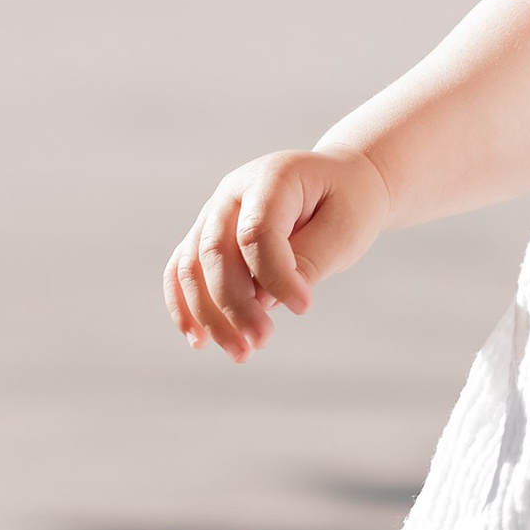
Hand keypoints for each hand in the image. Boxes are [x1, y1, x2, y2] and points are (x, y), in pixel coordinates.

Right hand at [163, 146, 390, 364]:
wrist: (340, 183)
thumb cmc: (347, 204)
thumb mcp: (345, 228)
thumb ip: (307, 260)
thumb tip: (264, 300)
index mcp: (272, 177)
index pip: (257, 232)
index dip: (276, 275)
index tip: (304, 308)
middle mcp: (233, 192)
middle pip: (216, 252)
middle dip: (235, 304)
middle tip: (262, 341)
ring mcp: (215, 213)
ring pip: (192, 266)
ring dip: (209, 315)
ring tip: (240, 352)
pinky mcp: (207, 235)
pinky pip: (182, 271)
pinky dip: (185, 306)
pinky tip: (198, 340)